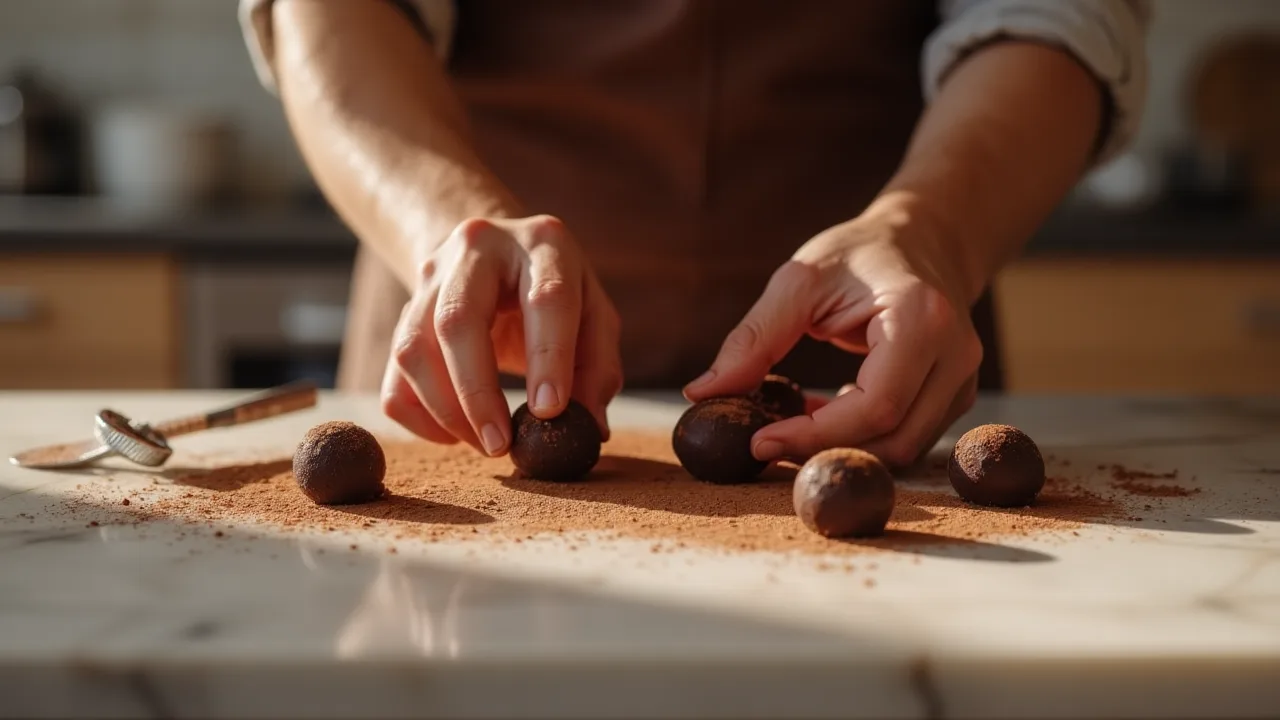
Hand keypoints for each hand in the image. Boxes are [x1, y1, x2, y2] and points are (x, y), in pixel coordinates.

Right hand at [382, 215, 623, 454]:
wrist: (496, 254)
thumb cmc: (554, 295)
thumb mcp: (593, 317)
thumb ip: (597, 370)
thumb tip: (589, 430)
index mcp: (543, 243)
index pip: (545, 298)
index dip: (548, 358)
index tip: (548, 412)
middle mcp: (478, 248)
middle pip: (457, 320)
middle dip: (476, 392)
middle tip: (499, 444)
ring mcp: (430, 276)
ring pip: (413, 349)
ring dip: (446, 411)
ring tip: (486, 442)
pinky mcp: (402, 311)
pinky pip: (394, 377)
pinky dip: (420, 417)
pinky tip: (455, 433)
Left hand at [684, 198, 982, 468]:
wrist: (922, 240)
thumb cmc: (858, 254)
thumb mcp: (799, 281)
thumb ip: (753, 338)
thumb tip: (702, 393)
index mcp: (920, 318)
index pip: (875, 405)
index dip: (816, 435)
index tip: (760, 440)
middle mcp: (954, 354)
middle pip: (895, 438)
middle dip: (826, 451)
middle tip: (767, 443)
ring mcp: (962, 379)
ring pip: (905, 448)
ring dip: (843, 449)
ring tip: (790, 424)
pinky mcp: (955, 395)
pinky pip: (909, 436)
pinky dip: (861, 439)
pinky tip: (823, 413)